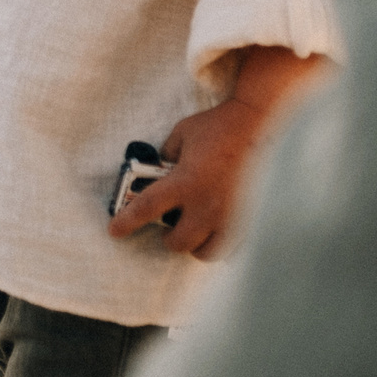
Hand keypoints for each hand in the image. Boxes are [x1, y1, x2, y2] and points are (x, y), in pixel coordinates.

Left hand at [108, 46, 325, 258]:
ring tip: (195, 230)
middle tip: (169, 225)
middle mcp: (206, 205)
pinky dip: (220, 242)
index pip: (146, 209)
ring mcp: (230, 216)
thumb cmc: (220, 126)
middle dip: (168, 236)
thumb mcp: (183, 133)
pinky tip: (219, 229)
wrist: (261, 124)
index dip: (126, 222)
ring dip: (195, 244)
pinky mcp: (249, 219)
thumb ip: (167, 155)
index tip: (114, 231)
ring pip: (205, 252)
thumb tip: (160, 170)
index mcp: (185, 181)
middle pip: (177, 242)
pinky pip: (231, 247)